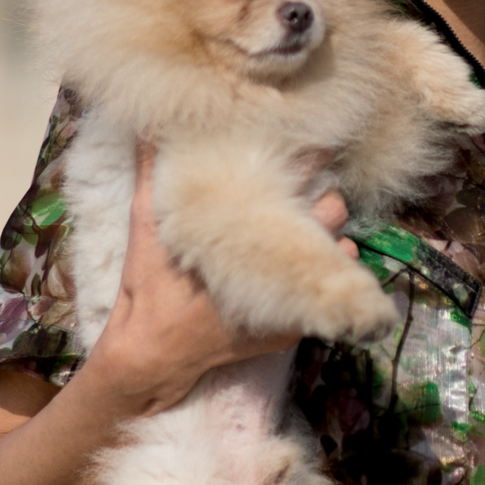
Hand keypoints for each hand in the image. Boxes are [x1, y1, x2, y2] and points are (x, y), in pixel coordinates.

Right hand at [91, 145, 356, 414]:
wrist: (155, 355)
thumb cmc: (151, 287)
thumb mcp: (144, 226)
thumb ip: (152, 173)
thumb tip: (150, 129)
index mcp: (249, 231)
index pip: (301, 181)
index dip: (310, 159)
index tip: (312, 145)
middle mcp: (280, 264)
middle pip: (332, 210)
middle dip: (323, 193)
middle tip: (309, 185)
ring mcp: (293, 299)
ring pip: (340, 249)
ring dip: (329, 233)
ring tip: (310, 224)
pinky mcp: (295, 327)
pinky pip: (335, 289)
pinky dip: (331, 271)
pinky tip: (312, 261)